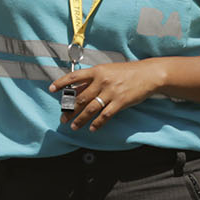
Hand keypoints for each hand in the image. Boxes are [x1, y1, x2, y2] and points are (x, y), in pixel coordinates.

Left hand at [49, 60, 167, 131]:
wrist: (148, 74)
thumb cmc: (127, 72)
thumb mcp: (108, 71)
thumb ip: (93, 80)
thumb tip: (77, 89)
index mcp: (97, 71)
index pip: (74, 76)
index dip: (61, 83)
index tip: (51, 89)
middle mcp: (101, 81)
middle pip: (80, 98)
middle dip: (69, 110)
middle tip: (63, 118)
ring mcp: (111, 92)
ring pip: (90, 109)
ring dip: (80, 120)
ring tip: (74, 127)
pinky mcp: (120, 102)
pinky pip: (105, 115)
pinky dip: (97, 123)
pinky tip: (92, 128)